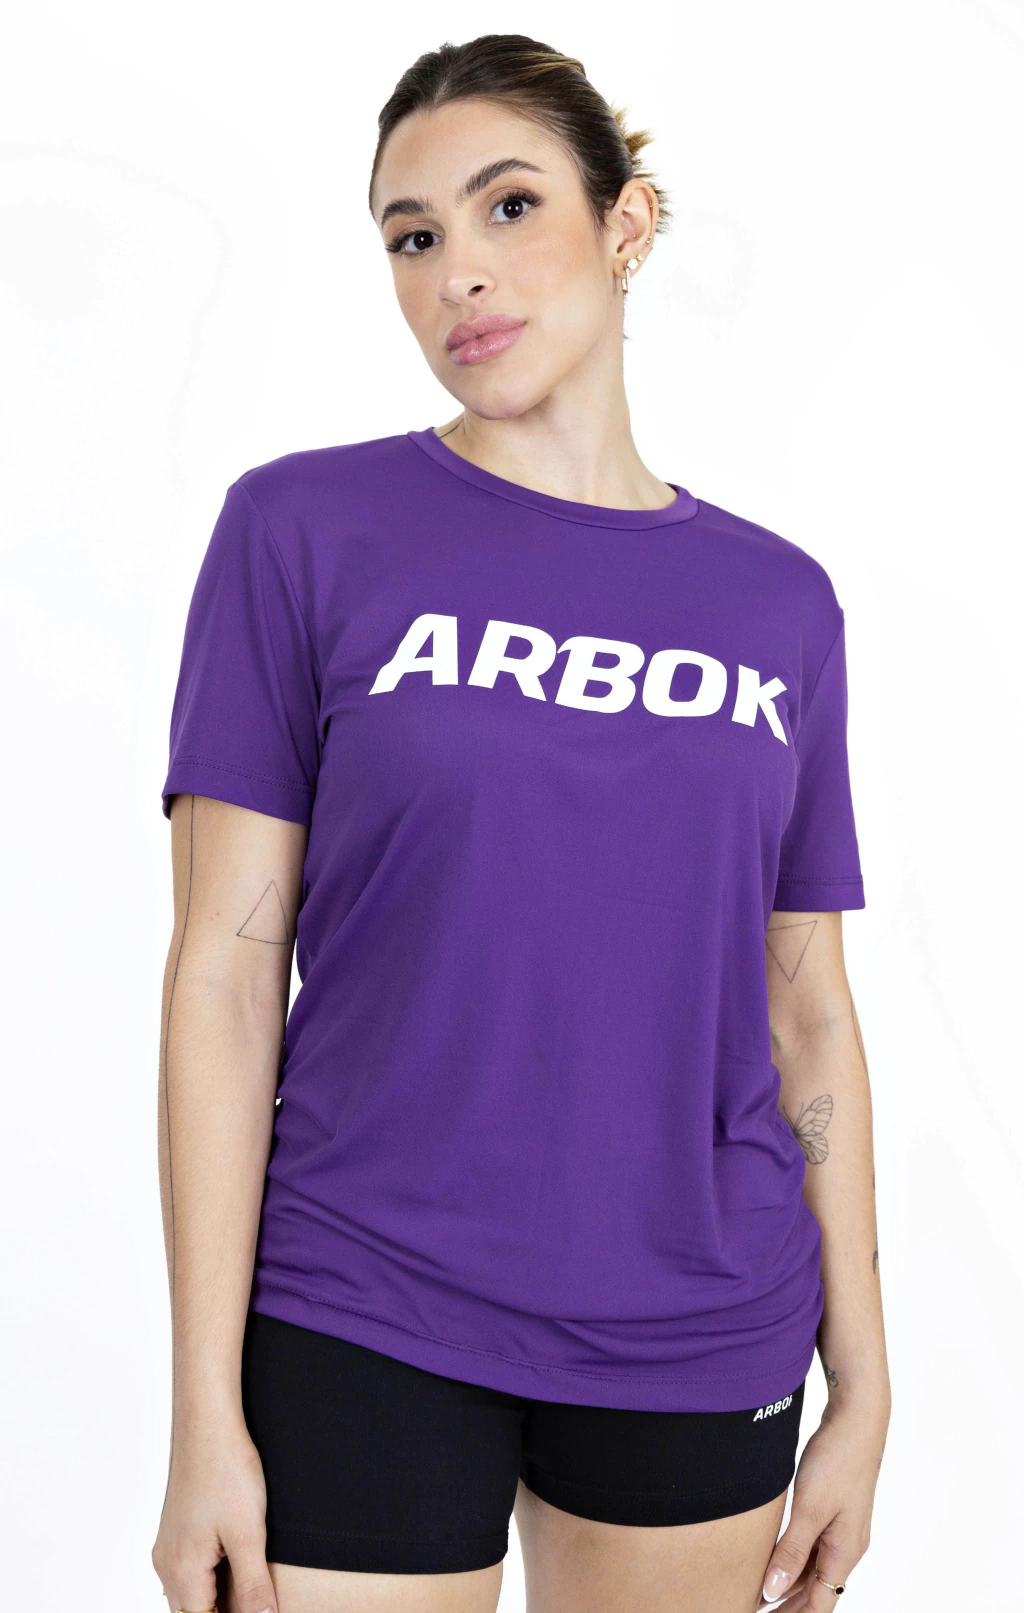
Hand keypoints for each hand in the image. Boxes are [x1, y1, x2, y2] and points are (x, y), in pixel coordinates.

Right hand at [152, 1415, 276, 1612]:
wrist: (208, 1425)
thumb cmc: (226, 1471)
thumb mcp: (248, 1533)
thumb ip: (253, 1586)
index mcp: (182, 1571)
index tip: (256, 1605)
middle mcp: (167, 1565)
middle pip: (193, 1611)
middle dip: (224, 1608)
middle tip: (257, 1596)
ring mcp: (168, 1548)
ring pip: (190, 1594)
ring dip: (217, 1597)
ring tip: (251, 1585)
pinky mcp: (176, 1533)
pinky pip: (189, 1572)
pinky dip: (211, 1578)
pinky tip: (235, 1564)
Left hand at [757, 1393, 888, 1609]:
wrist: (856, 1419)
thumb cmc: (836, 1460)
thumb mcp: (810, 1509)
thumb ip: (792, 1552)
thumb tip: (773, 1592)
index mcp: (845, 1553)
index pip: (819, 1604)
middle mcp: (846, 1547)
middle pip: (815, 1592)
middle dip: (787, 1606)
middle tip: (750, 1609)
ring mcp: (841, 1529)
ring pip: (811, 1569)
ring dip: (786, 1583)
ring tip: (755, 1593)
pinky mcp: (833, 1512)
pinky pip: (811, 1547)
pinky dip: (791, 1558)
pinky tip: (771, 1559)